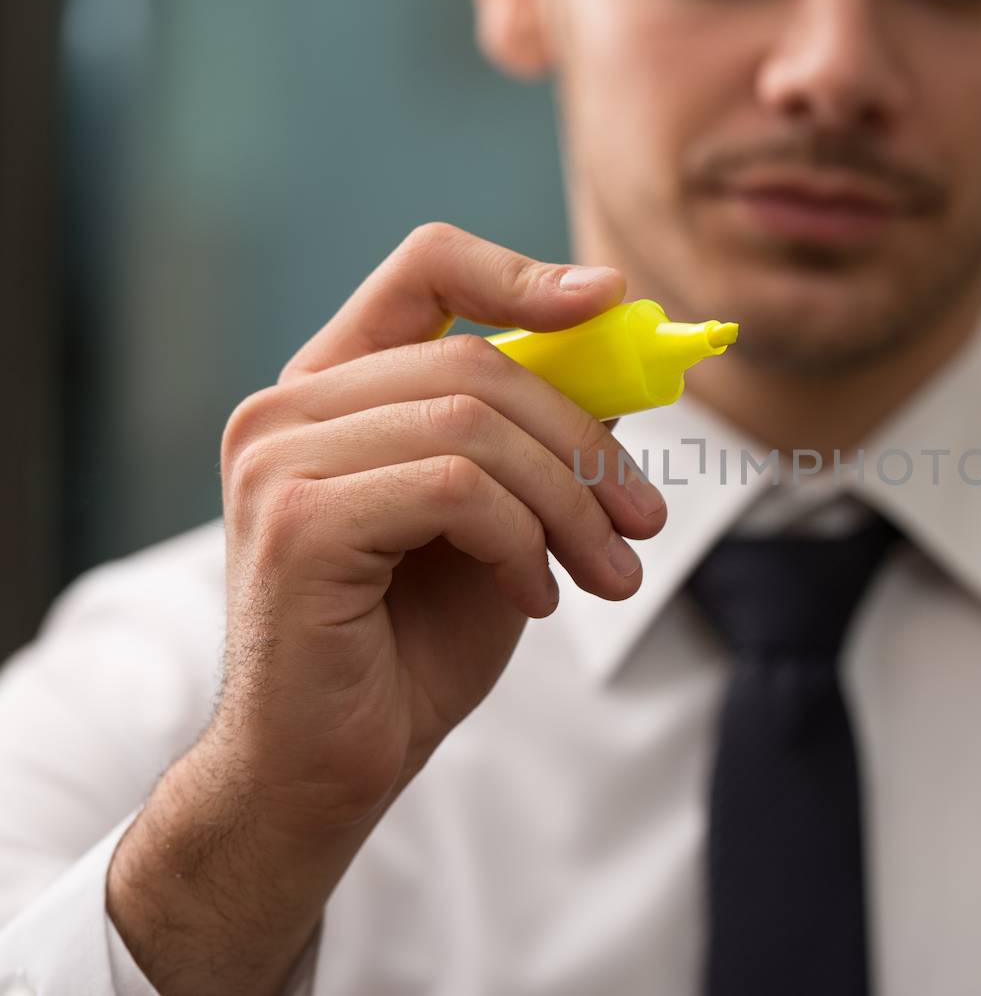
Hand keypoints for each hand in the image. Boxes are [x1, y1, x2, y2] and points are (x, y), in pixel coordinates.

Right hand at [107, 224, 666, 995]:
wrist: (333, 768)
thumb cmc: (413, 643)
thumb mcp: (500, 519)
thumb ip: (533, 437)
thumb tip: (622, 359)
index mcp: (332, 392)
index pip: (426, 270)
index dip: (524, 273)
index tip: (611, 300)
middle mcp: (287, 411)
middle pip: (476, 360)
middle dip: (583, 441)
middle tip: (644, 519)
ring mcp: (279, 460)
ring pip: (474, 424)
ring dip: (568, 503)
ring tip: (608, 574)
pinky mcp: (298, 520)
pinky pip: (456, 488)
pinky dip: (521, 542)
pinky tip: (534, 599)